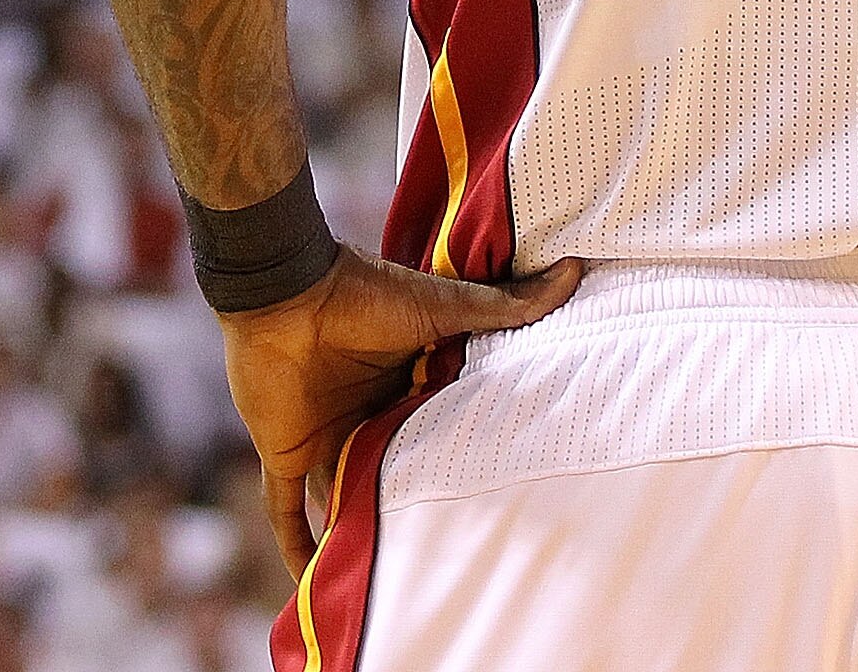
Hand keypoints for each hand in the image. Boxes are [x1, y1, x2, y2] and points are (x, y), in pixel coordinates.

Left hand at [219, 245, 584, 577]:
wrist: (285, 291)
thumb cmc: (362, 293)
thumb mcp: (442, 307)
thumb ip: (502, 306)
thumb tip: (573, 272)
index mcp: (402, 381)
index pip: (436, 429)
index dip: (461, 457)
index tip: (498, 491)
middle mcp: (365, 414)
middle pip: (394, 470)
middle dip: (415, 504)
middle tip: (459, 549)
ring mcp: (325, 437)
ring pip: (347, 499)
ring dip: (361, 533)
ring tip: (397, 584)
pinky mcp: (287, 454)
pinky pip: (287, 511)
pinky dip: (296, 546)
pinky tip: (310, 586)